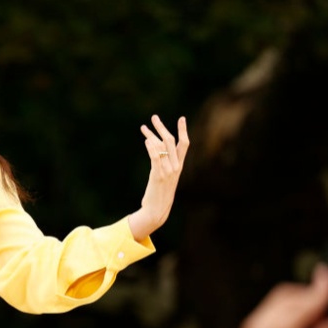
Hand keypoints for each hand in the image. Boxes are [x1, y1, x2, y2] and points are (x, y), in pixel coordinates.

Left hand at [128, 115, 188, 239]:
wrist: (157, 210)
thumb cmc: (159, 194)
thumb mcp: (165, 177)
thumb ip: (164, 165)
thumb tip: (158, 151)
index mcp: (179, 166)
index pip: (184, 144)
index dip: (183, 130)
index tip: (181, 118)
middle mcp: (176, 167)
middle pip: (171, 142)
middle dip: (162, 128)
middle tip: (154, 117)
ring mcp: (167, 171)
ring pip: (161, 148)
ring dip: (151, 135)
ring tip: (143, 127)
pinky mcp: (158, 176)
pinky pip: (156, 158)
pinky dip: (152, 148)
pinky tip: (146, 141)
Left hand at [238, 264, 327, 327]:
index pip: (304, 303)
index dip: (320, 288)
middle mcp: (261, 326)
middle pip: (289, 296)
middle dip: (310, 296)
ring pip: (279, 301)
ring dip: (299, 303)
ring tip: (320, 320)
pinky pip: (271, 311)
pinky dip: (288, 311)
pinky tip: (303, 324)